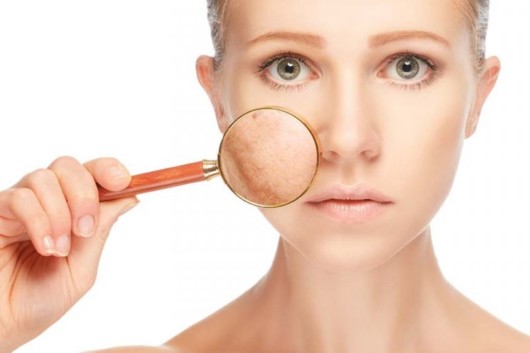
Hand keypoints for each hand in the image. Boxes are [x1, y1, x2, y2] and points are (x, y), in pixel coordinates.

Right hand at [0, 157, 137, 351]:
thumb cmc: (39, 301)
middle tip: (85, 228)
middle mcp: (46, 202)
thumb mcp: (82, 268)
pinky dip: (39, 221)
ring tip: (60, 249)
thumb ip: (101, 232)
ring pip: (45, 177)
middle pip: (68, 167)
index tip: (124, 181)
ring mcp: (20, 206)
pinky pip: (21, 198)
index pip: (91, 174)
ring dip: (60, 213)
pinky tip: (45, 247)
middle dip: (85, 193)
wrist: (4, 326)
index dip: (109, 169)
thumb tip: (130, 197)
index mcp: (71, 212)